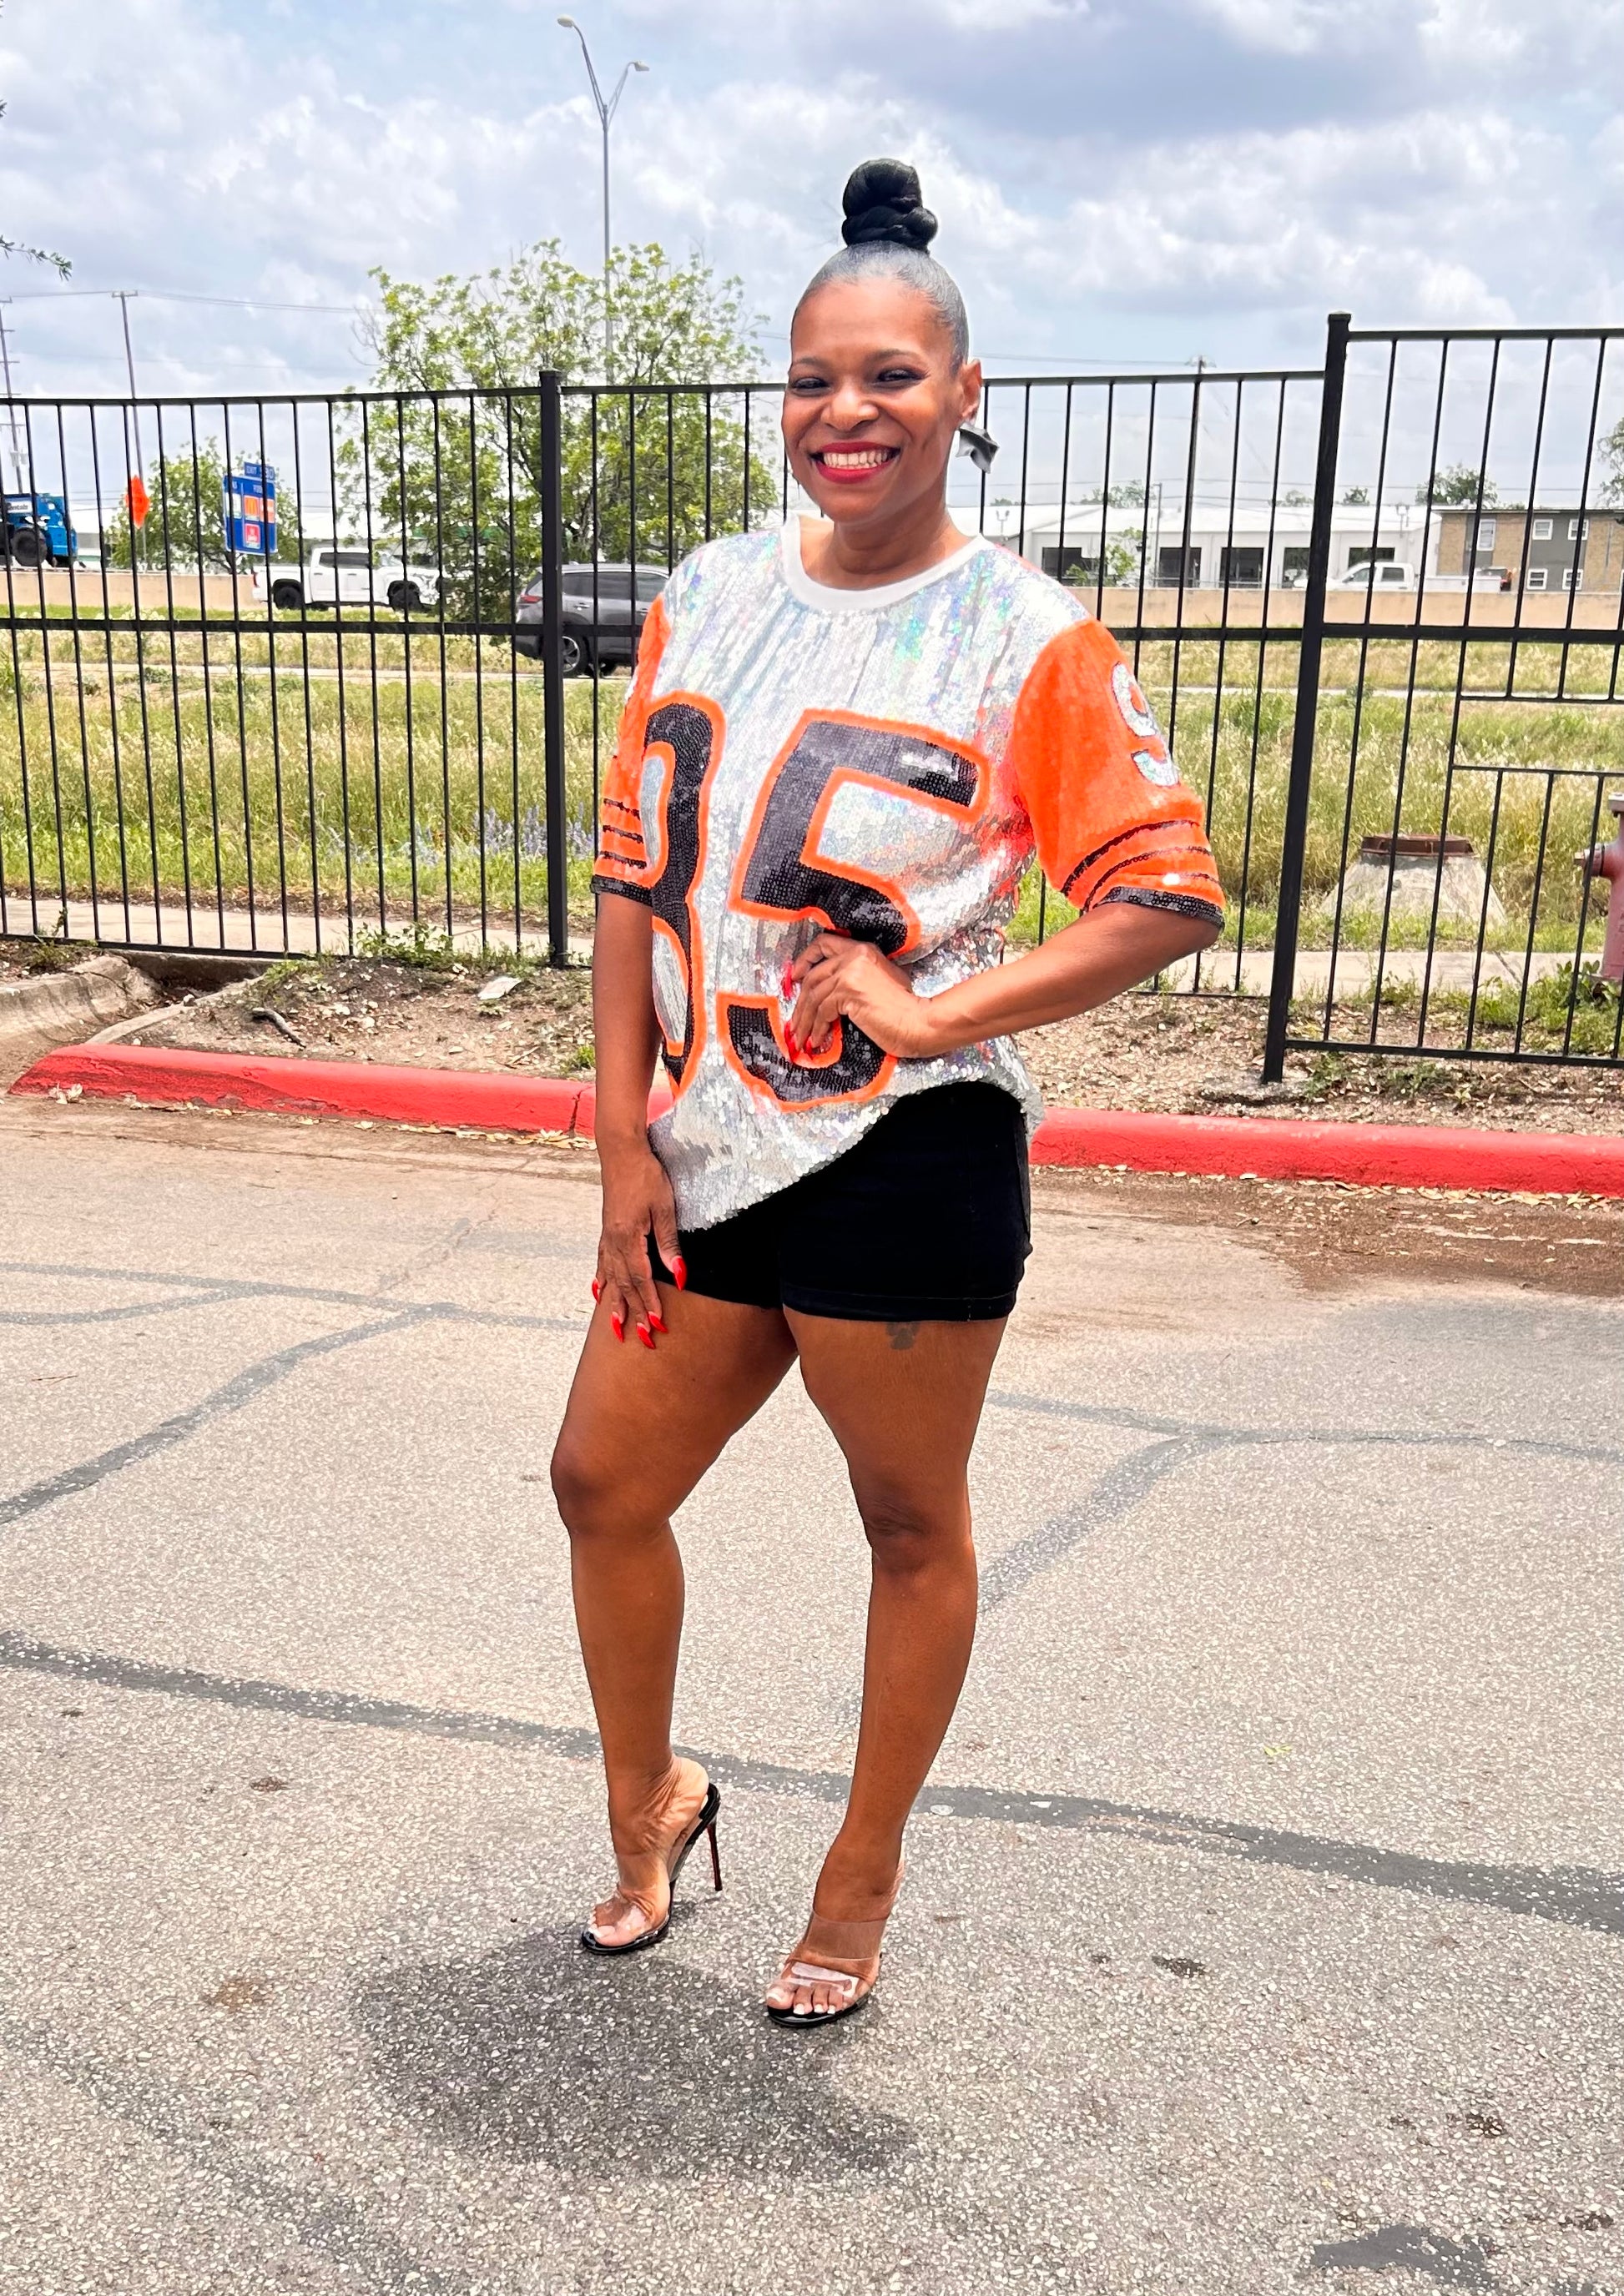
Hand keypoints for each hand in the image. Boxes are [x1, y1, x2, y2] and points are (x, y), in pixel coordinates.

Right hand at [594, 1140, 684, 1348]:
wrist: (621, 1153)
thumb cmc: (646, 1175)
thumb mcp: (664, 1208)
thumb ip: (669, 1244)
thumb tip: (679, 1276)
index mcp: (629, 1239)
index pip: (641, 1280)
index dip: (649, 1304)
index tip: (657, 1325)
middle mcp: (614, 1243)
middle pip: (624, 1285)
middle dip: (634, 1313)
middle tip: (642, 1338)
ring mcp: (607, 1238)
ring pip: (611, 1279)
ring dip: (616, 1304)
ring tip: (616, 1328)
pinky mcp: (607, 1231)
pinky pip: (602, 1263)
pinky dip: (602, 1281)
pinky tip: (599, 1293)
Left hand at [787, 933, 942, 1061]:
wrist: (917, 1021)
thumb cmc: (904, 1008)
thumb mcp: (880, 980)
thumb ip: (856, 977)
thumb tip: (830, 994)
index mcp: (862, 950)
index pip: (824, 944)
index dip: (805, 960)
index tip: (795, 976)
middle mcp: (854, 956)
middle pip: (813, 976)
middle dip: (800, 1002)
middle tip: (795, 1020)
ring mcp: (850, 973)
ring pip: (814, 996)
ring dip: (804, 1019)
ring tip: (801, 1036)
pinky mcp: (848, 992)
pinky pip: (822, 1011)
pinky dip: (817, 1028)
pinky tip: (817, 1039)